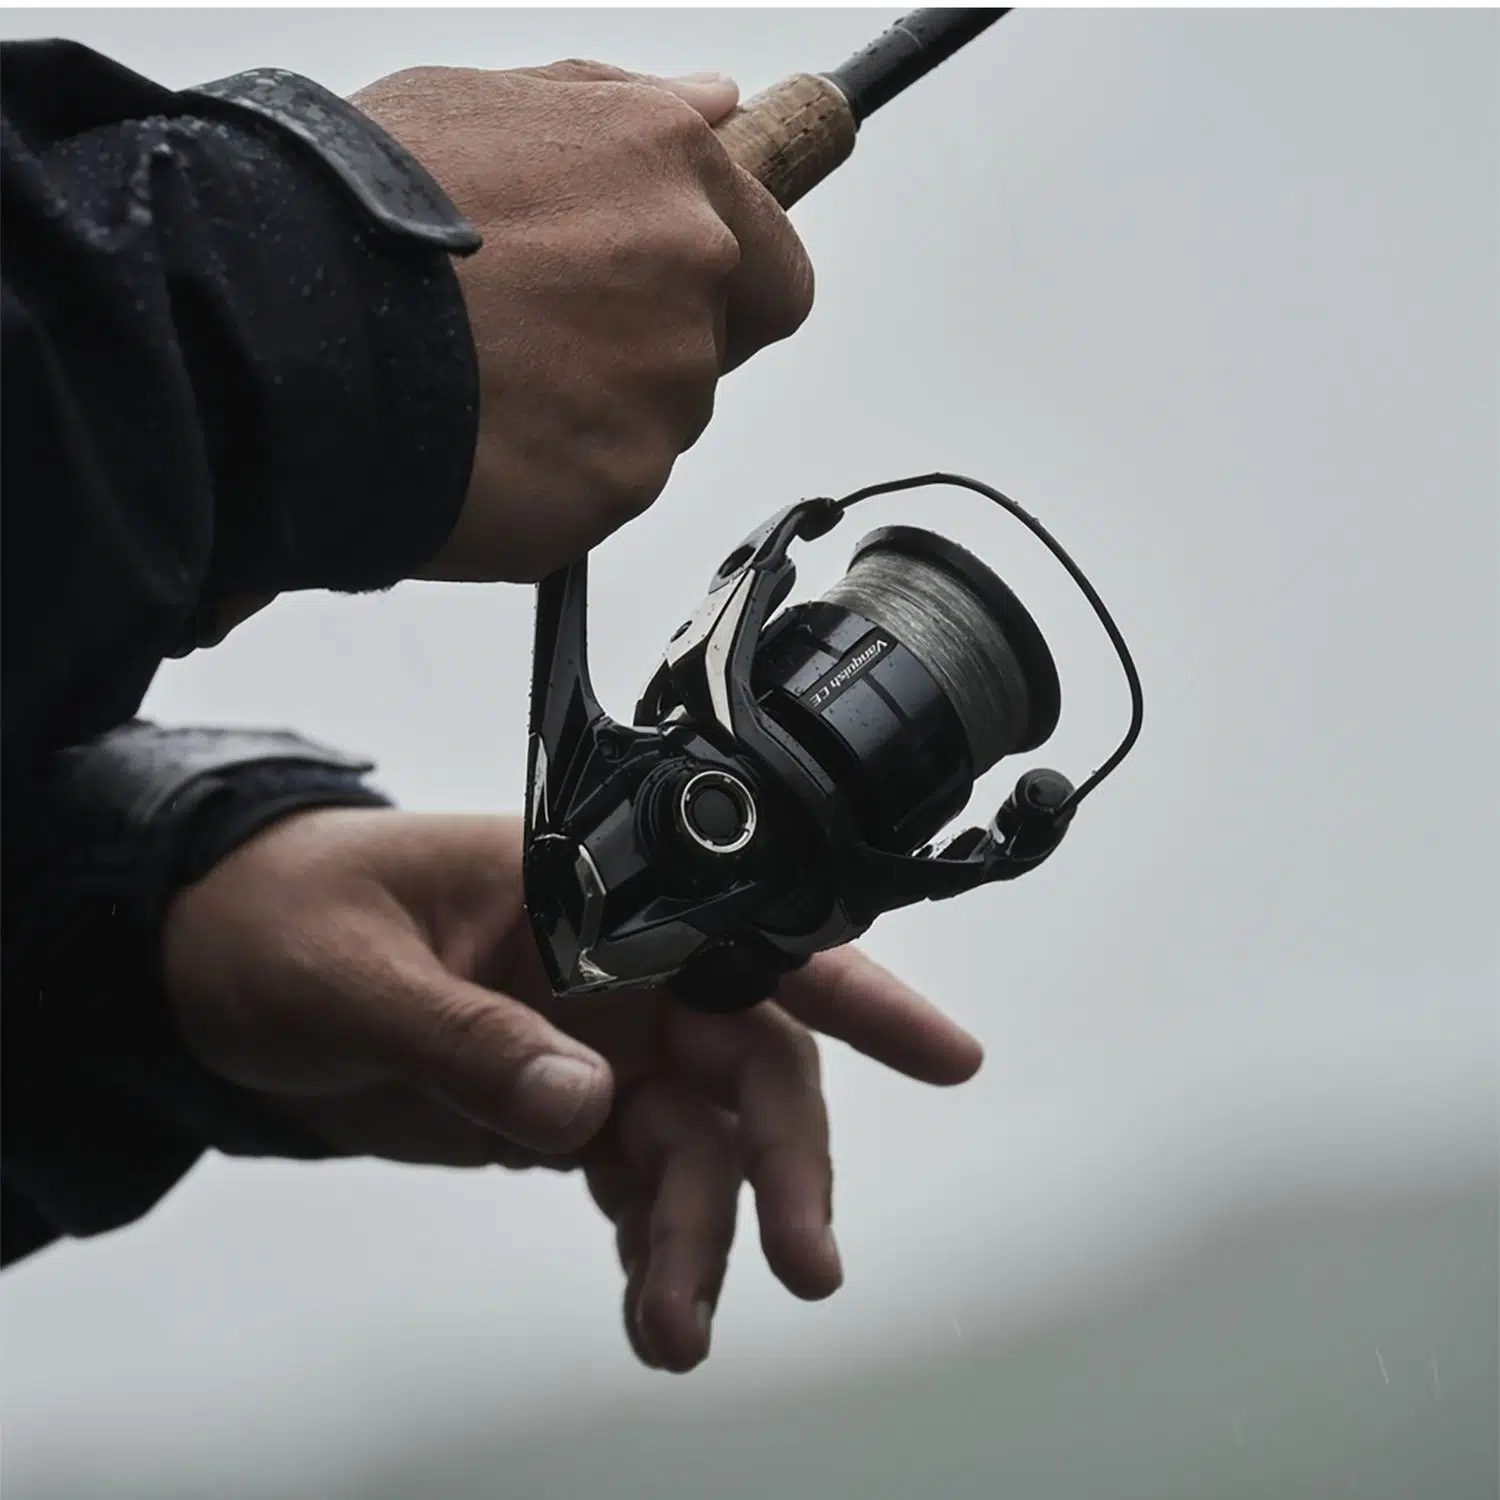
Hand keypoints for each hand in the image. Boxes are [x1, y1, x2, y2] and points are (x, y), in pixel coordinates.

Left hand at [162, 809, 981, 1371]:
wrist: (210, 966)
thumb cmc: (280, 920)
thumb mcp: (354, 975)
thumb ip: (468, 1038)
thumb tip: (578, 1110)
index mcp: (586, 896)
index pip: (739, 932)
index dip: (852, 988)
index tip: (940, 1053)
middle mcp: (611, 965)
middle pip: (743, 1061)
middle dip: (782, 1162)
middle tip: (800, 1259)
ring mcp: (592, 1038)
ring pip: (695, 1141)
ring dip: (701, 1233)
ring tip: (676, 1329)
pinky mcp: (557, 1102)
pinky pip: (635, 1176)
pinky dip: (651, 1242)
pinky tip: (652, 1302)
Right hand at [350, 62, 814, 582]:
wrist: (274, 324)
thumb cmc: (355, 205)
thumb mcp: (481, 102)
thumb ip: (623, 106)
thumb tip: (720, 103)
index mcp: (671, 165)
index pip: (771, 263)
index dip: (728, 291)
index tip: (672, 303)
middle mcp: (690, 269)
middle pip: (709, 350)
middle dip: (644, 351)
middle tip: (542, 345)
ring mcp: (662, 386)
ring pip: (654, 424)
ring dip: (591, 415)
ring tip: (485, 386)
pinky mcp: (619, 482)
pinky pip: (603, 489)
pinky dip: (554, 477)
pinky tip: (479, 441)